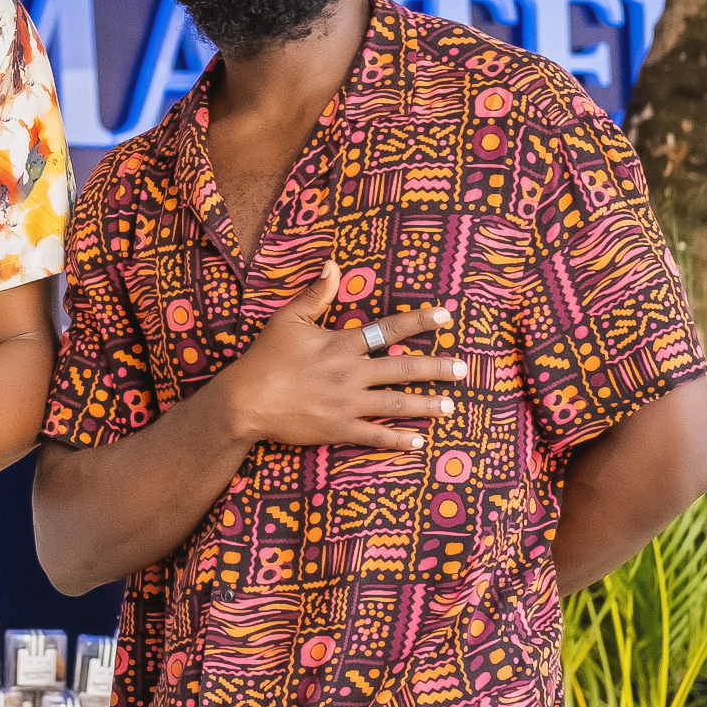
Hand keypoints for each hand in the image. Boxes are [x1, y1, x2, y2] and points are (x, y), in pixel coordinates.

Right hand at [217, 260, 467, 452]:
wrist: (244, 401)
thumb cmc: (263, 359)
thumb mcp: (286, 320)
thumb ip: (314, 295)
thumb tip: (333, 265)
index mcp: (341, 344)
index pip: (387, 329)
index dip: (418, 322)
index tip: (445, 317)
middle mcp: (350, 373)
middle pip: (402, 368)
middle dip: (435, 368)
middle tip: (462, 369)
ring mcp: (346, 404)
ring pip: (396, 403)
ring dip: (426, 404)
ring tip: (450, 406)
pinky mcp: (338, 429)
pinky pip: (375, 436)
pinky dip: (398, 439)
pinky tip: (419, 441)